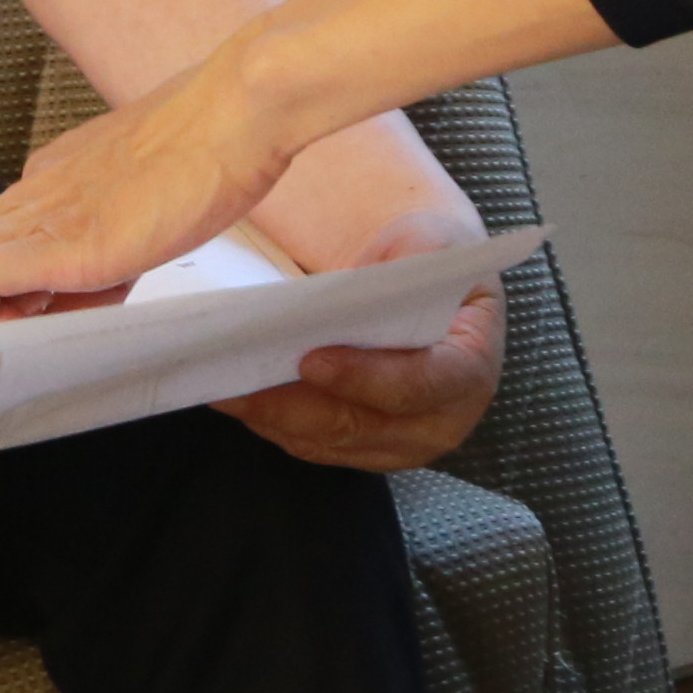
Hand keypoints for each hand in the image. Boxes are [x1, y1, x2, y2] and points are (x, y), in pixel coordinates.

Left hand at [0, 54, 309, 325]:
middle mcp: (27, 197)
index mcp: (44, 186)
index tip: (49, 311)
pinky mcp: (62, 242)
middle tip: (30, 326)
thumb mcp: (141, 198)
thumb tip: (99, 278)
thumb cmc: (211, 149)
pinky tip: (57, 317)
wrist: (239, 110)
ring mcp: (39, 217)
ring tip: (49, 322)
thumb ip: (108, 233)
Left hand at [220, 278, 503, 473]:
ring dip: (272, 417)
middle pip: (361, 425)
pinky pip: (312, 444)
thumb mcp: (431, 244)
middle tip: (240, 379)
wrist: (421, 285)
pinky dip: (272, 422)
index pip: (422, 384)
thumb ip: (411, 262)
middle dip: (295, 404)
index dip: (367, 377)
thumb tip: (357, 286)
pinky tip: (235, 395)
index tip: (311, 359)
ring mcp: (400, 443)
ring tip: (222, 385)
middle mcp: (441, 420)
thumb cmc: (427, 260)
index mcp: (470, 367)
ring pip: (328, 441)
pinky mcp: (362, 448)